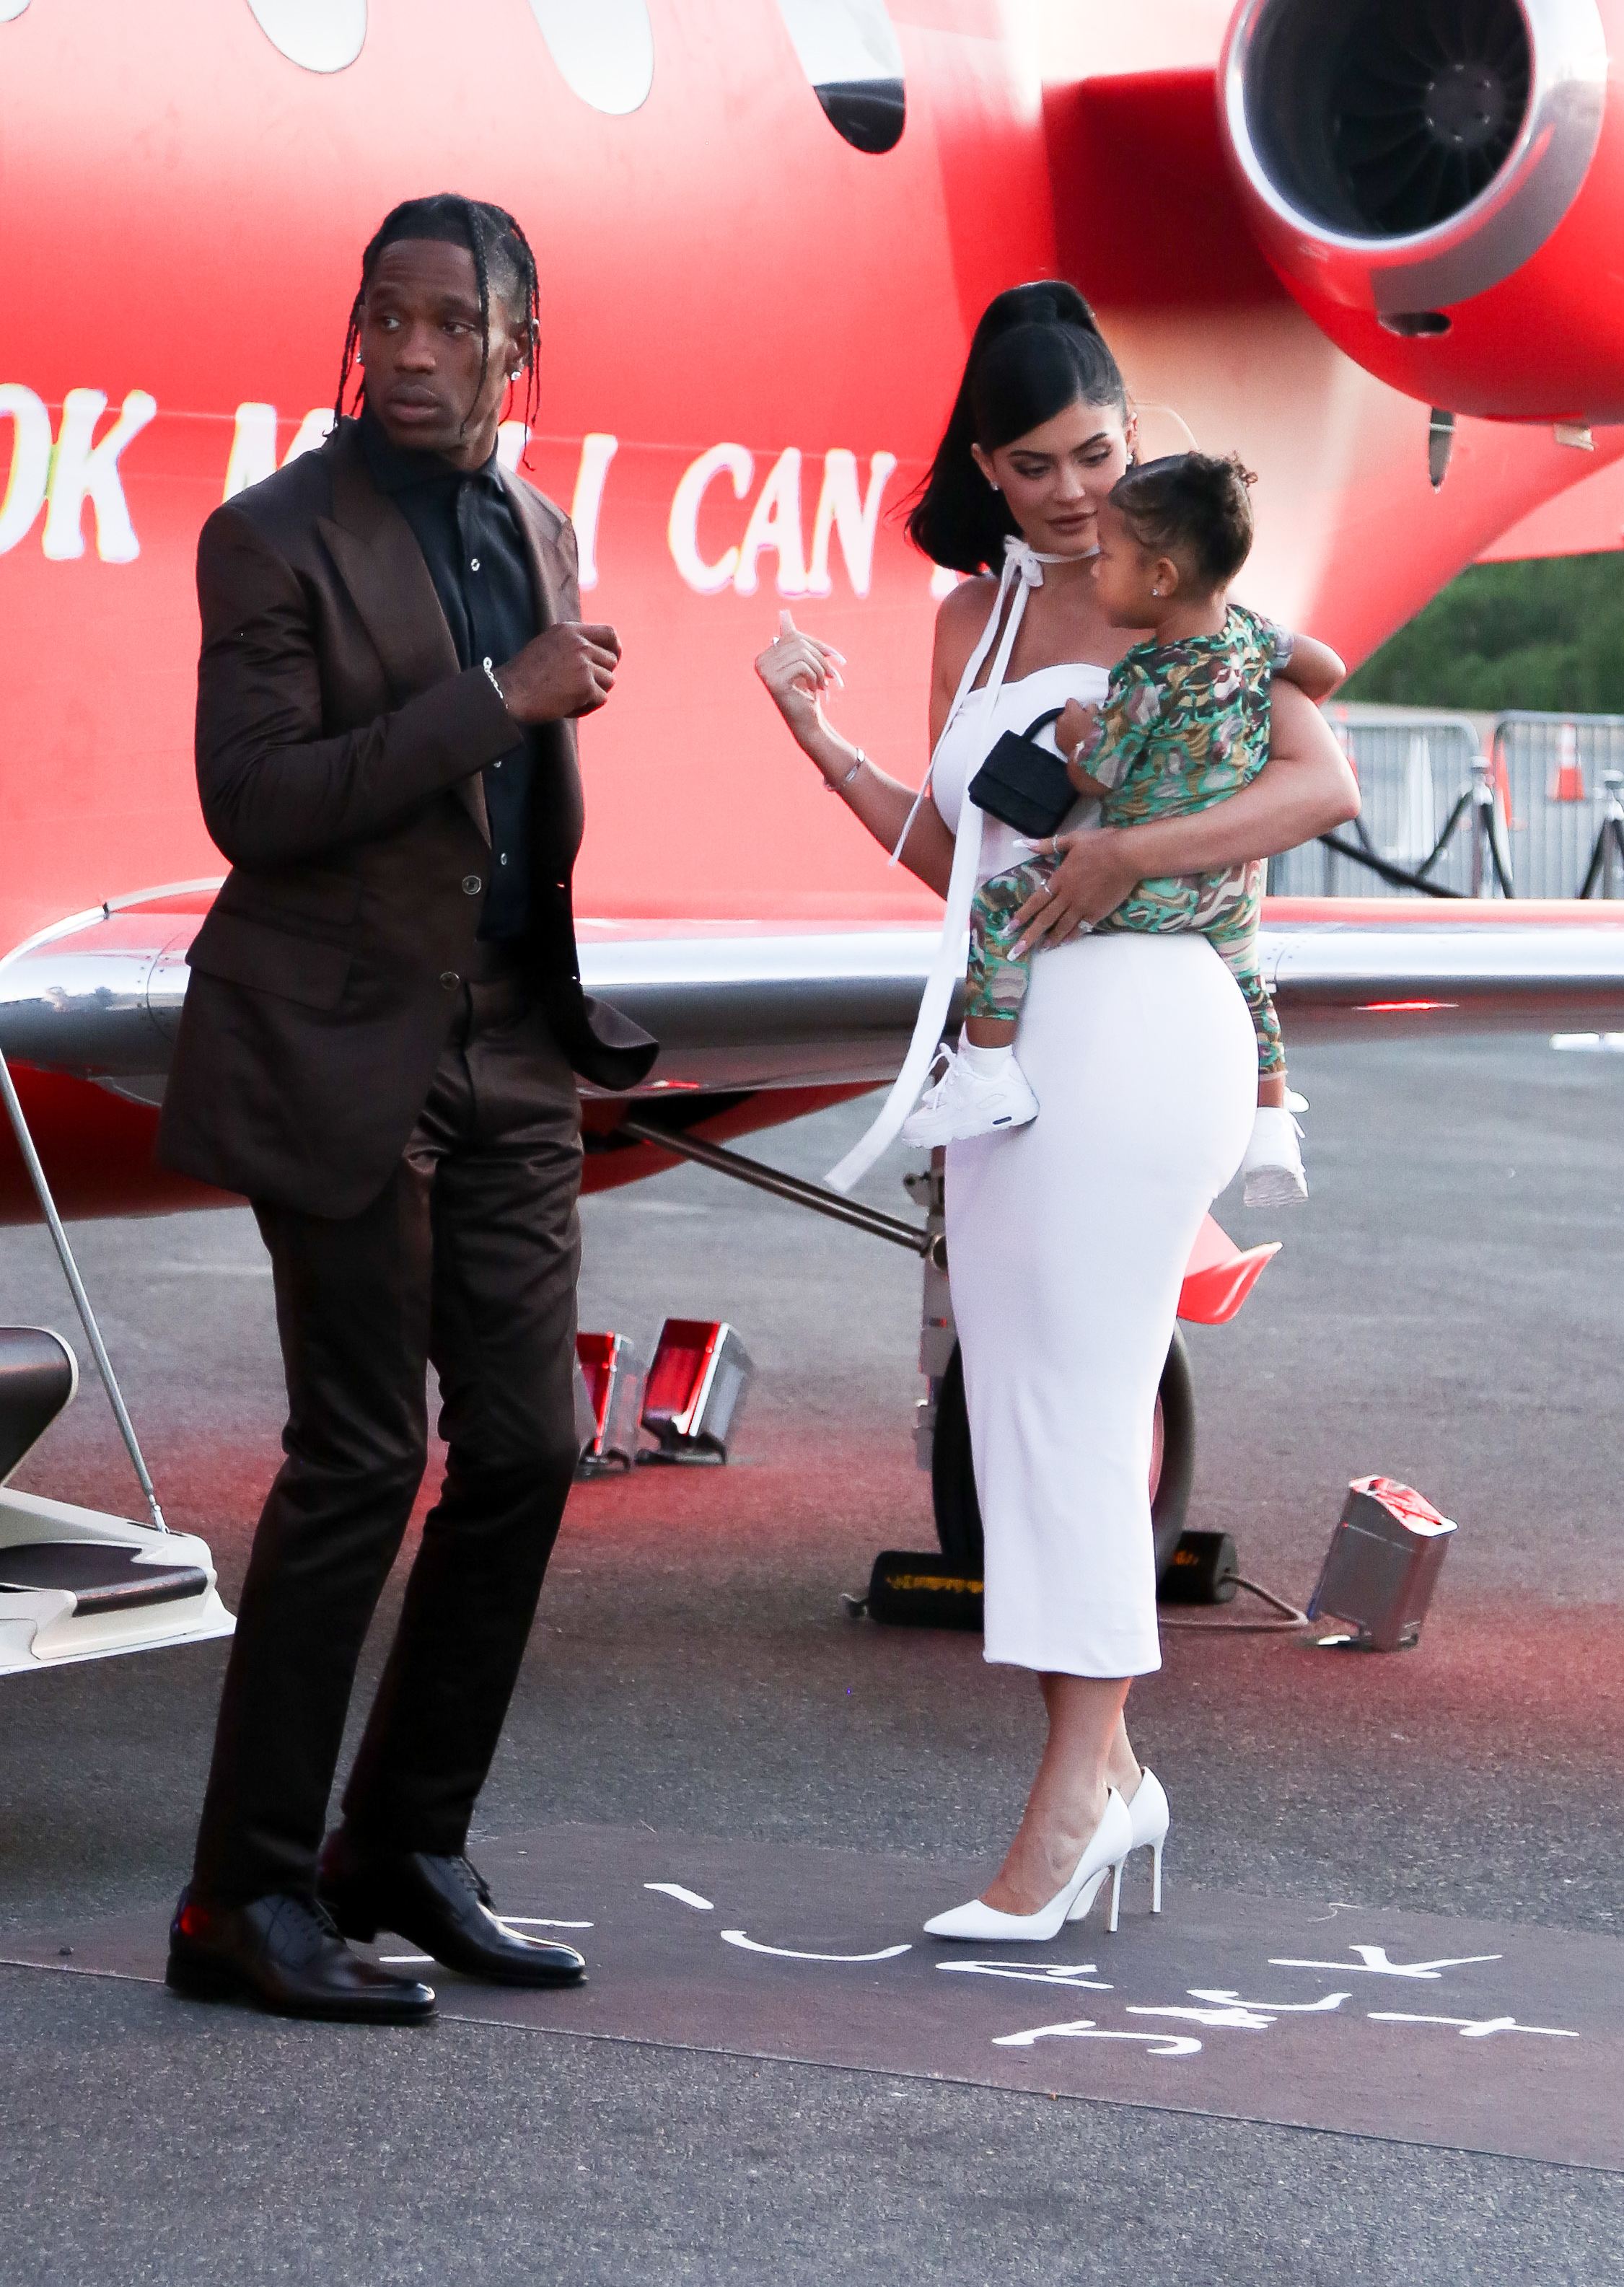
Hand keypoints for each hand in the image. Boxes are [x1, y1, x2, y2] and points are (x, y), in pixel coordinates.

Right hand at [496, 622, 620, 721]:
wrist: (509, 692)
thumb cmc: (524, 675)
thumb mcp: (548, 647)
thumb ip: (572, 646)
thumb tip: (600, 656)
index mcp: (569, 630)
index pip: (609, 633)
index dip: (615, 649)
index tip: (613, 661)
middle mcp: (579, 643)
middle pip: (611, 661)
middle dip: (600, 678)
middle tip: (579, 690)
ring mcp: (583, 664)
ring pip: (609, 681)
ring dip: (593, 694)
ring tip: (569, 699)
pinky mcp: (585, 685)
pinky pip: (601, 699)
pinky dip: (587, 708)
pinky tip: (567, 709)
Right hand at [755, 609, 845, 747]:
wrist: (808, 721)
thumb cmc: (806, 693)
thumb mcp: (802, 662)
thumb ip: (792, 639)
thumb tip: (783, 612)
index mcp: (764, 656)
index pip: (793, 636)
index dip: (816, 646)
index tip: (831, 658)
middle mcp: (760, 662)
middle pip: (798, 642)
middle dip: (820, 657)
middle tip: (830, 675)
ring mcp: (765, 672)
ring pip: (801, 653)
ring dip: (819, 668)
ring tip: (822, 683)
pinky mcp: (774, 682)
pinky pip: (802, 665)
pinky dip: (814, 675)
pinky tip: (813, 689)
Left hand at [1011, 828, 1141, 953]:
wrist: (1127, 855)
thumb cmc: (1101, 844)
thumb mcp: (1072, 839)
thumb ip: (1047, 845)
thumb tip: (1024, 843)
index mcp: (1060, 879)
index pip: (1036, 901)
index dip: (1022, 915)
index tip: (1010, 928)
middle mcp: (1068, 896)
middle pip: (1045, 920)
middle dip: (1029, 937)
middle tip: (1016, 951)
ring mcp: (1083, 906)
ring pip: (1062, 927)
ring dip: (1050, 939)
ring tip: (1041, 949)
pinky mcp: (1098, 913)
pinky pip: (1082, 928)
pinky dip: (1072, 936)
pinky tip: (1065, 942)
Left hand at [1054, 697, 1096, 756]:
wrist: (1087, 752)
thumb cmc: (1092, 734)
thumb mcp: (1096, 716)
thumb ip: (1091, 708)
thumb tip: (1089, 707)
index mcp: (1071, 710)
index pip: (1071, 702)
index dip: (1078, 706)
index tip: (1082, 710)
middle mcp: (1062, 718)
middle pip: (1066, 713)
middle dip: (1072, 716)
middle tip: (1083, 722)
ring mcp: (1059, 730)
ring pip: (1063, 724)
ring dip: (1069, 726)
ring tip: (1079, 732)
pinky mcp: (1058, 741)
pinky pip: (1061, 735)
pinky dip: (1066, 736)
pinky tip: (1074, 739)